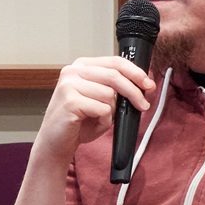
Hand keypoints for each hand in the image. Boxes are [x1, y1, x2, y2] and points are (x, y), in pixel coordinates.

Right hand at [32, 56, 154, 165]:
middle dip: (134, 92)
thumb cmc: (78, 122)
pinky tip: (93, 125)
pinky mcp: (70, 101)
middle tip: (143, 105)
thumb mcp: (100, 100)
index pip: (115, 62)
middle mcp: (73, 71)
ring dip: (112, 112)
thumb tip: (144, 85)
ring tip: (100, 120)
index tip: (148, 85)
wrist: (55, 143)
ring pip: (109, 95)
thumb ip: (116, 89)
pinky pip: (102, 109)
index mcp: (82, 66)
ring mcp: (69, 85)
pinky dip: (104, 122)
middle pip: (115, 76)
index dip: (135, 72)